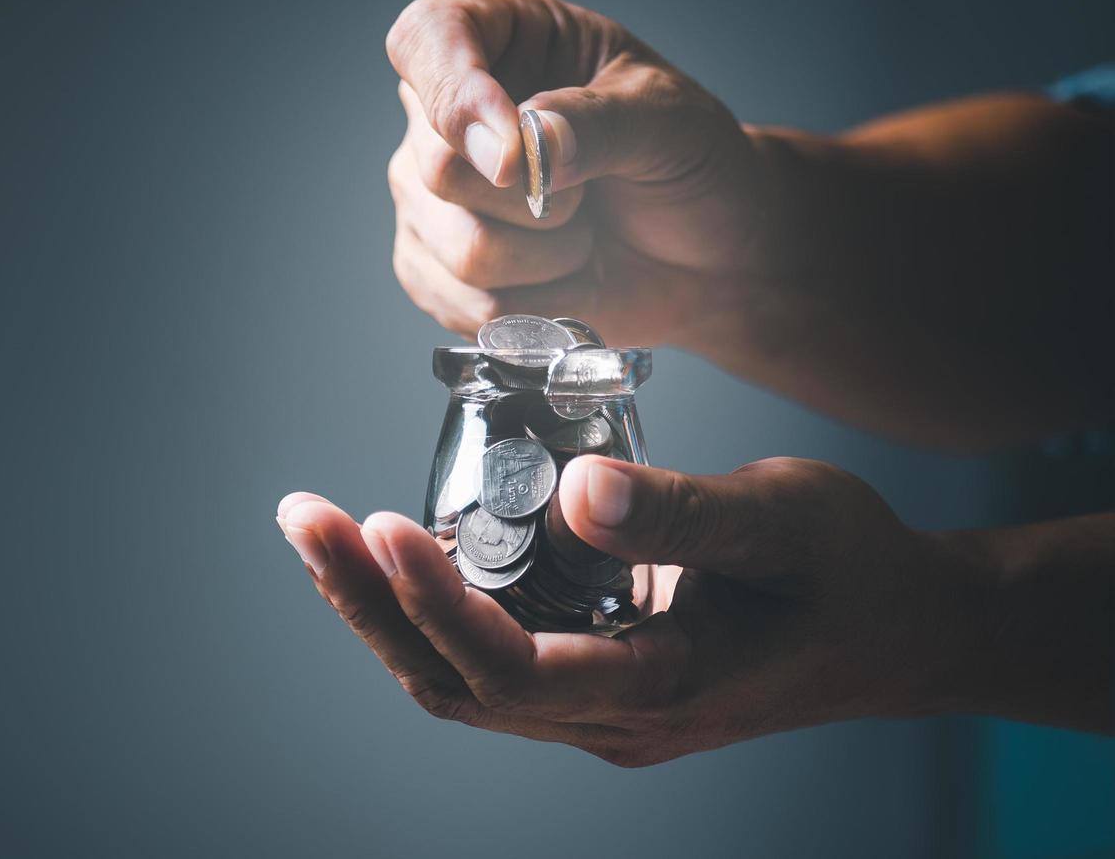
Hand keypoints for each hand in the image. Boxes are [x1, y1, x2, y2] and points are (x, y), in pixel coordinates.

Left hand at [277, 456, 981, 765]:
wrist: (902, 632)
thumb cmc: (851, 571)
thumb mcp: (785, 519)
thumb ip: (683, 509)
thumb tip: (575, 488)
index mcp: (661, 686)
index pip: (509, 667)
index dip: (433, 603)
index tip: (377, 524)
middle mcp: (613, 718)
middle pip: (455, 680)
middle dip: (368, 600)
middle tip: (304, 517)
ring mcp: (598, 710)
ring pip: (458, 679)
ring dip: (381, 609)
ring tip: (317, 530)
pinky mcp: (592, 683)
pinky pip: (486, 663)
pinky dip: (425, 612)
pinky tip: (385, 555)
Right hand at [386, 0, 763, 345]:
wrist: (708, 258)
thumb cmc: (688, 165)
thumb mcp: (669, 120)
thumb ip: (598, 121)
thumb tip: (521, 146)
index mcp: (499, 37)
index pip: (425, 39)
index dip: (455, 94)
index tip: (514, 152)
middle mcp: (446, 114)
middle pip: (438, 166)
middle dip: (538, 201)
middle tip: (592, 192)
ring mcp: (430, 196)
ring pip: (460, 249)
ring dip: (550, 259)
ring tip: (584, 234)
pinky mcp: (433, 268)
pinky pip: (465, 303)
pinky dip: (537, 307)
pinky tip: (564, 277)